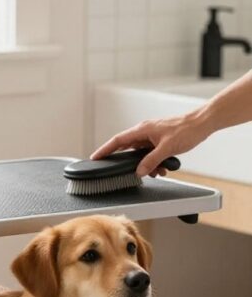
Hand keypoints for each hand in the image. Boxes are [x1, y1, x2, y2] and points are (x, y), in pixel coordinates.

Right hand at [91, 112, 208, 176]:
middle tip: (122, 172)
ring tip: (155, 172)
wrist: (202, 124)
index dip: (104, 150)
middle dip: (127, 163)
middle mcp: (144, 132)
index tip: (95, 158)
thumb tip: (139, 171)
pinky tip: (162, 169)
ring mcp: (151, 136)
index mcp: (142, 130)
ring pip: (140, 154)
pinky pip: (150, 154)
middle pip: (127, 149)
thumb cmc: (186, 130)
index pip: (117, 141)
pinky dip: (154, 163)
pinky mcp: (159, 141)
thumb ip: (151, 161)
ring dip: (145, 165)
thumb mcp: (167, 148)